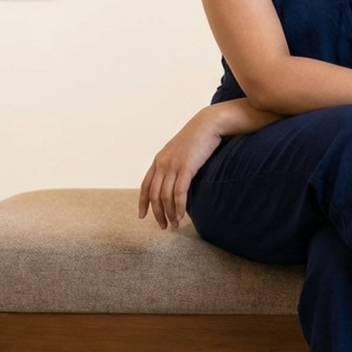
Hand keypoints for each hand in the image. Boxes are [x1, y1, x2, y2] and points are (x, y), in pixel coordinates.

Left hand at [138, 108, 222, 228]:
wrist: (208, 124)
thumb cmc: (198, 138)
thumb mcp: (181, 152)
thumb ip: (175, 165)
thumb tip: (177, 181)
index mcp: (159, 160)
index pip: (145, 186)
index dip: (142, 203)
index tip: (142, 216)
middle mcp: (162, 164)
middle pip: (154, 195)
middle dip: (158, 213)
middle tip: (164, 226)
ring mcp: (173, 165)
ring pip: (165, 196)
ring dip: (169, 213)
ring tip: (175, 224)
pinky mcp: (186, 167)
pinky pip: (179, 192)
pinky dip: (179, 206)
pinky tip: (181, 215)